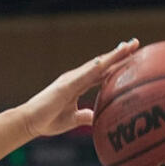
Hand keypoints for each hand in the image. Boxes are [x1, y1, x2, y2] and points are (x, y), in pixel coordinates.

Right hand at [18, 38, 139, 138]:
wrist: (28, 122)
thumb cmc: (47, 121)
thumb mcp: (72, 120)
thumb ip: (85, 116)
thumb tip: (98, 117)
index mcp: (77, 85)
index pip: (101, 72)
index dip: (116, 64)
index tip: (132, 55)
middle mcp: (75, 78)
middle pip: (101, 64)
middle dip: (119, 54)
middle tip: (136, 43)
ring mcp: (70, 80)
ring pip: (96, 66)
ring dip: (112, 56)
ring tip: (127, 47)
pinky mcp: (65, 86)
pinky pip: (83, 76)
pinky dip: (95, 68)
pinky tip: (106, 61)